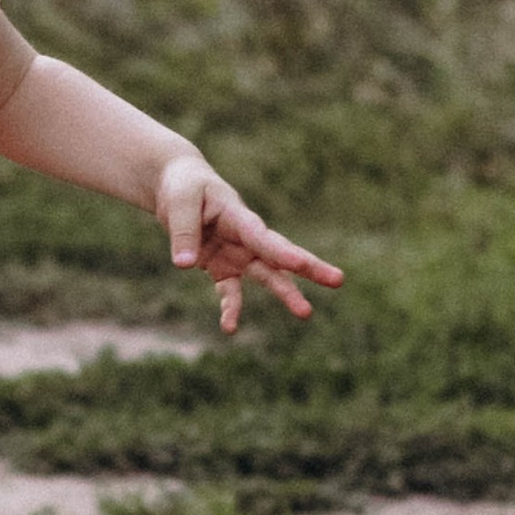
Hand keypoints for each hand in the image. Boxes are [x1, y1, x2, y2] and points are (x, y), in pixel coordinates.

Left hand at [157, 155, 344, 336]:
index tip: (301, 264)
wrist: (177, 185)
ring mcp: (237, 253)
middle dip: (309, 268)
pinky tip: (229, 329)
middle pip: (280, 255)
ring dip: (286, 293)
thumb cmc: (183, 188)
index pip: (263, 237)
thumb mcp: (179, 203)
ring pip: (267, 275)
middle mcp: (244, 237)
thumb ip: (183, 233)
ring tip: (306, 313)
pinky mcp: (223, 267)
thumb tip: (186, 265)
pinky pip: (230, 291)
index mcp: (238, 216)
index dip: (281, 252)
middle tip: (338, 280)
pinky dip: (231, 309)